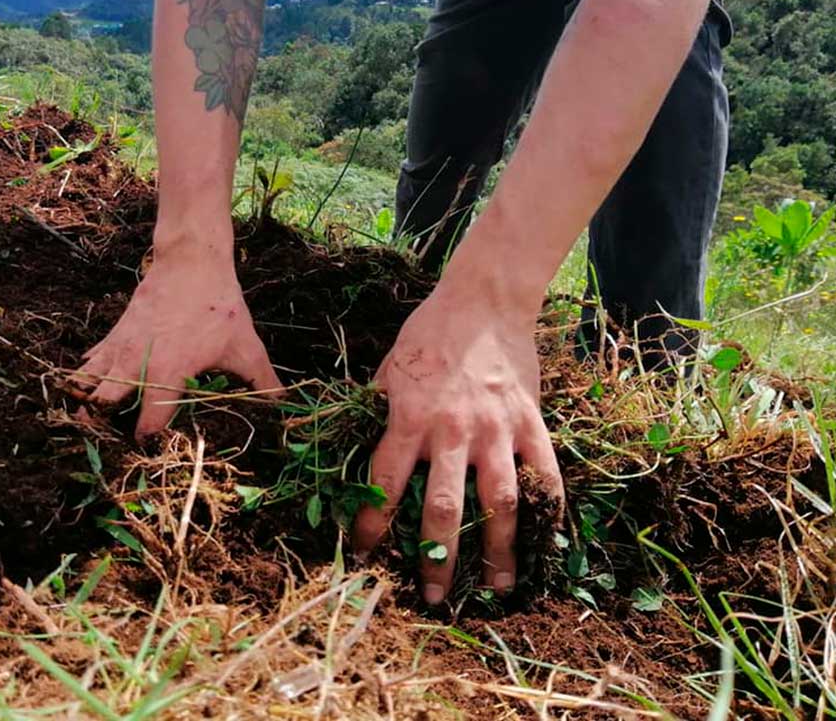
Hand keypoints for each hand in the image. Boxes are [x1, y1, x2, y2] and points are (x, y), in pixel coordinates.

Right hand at [78, 249, 281, 436]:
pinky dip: (87, 378)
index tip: (157, 451)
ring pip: (84, 385)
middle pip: (99, 406)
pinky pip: (88, 362)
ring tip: (95, 421)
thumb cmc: (219, 306)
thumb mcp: (247, 347)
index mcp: (168, 373)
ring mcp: (119, 348)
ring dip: (86, 404)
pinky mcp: (113, 335)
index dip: (150, 443)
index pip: (148, 423)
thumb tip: (283, 407)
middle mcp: (136, 364)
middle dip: (102, 428)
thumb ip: (264, 382)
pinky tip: (96, 388)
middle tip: (115, 441)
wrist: (191, 262)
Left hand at [353, 284, 563, 603]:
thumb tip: (349, 442)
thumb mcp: (388, 369)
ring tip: (495, 587)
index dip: (372, 521)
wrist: (483, 300)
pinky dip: (547, 510)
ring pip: (499, 502)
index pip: (385, 482)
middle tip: (432, 596)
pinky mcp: (530, 422)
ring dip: (497, 549)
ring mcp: (496, 430)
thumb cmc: (428, 334)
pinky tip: (544, 543)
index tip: (365, 553)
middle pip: (443, 507)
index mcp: (409, 418)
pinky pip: (544, 474)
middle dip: (437, 556)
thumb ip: (376, 411)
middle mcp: (452, 431)